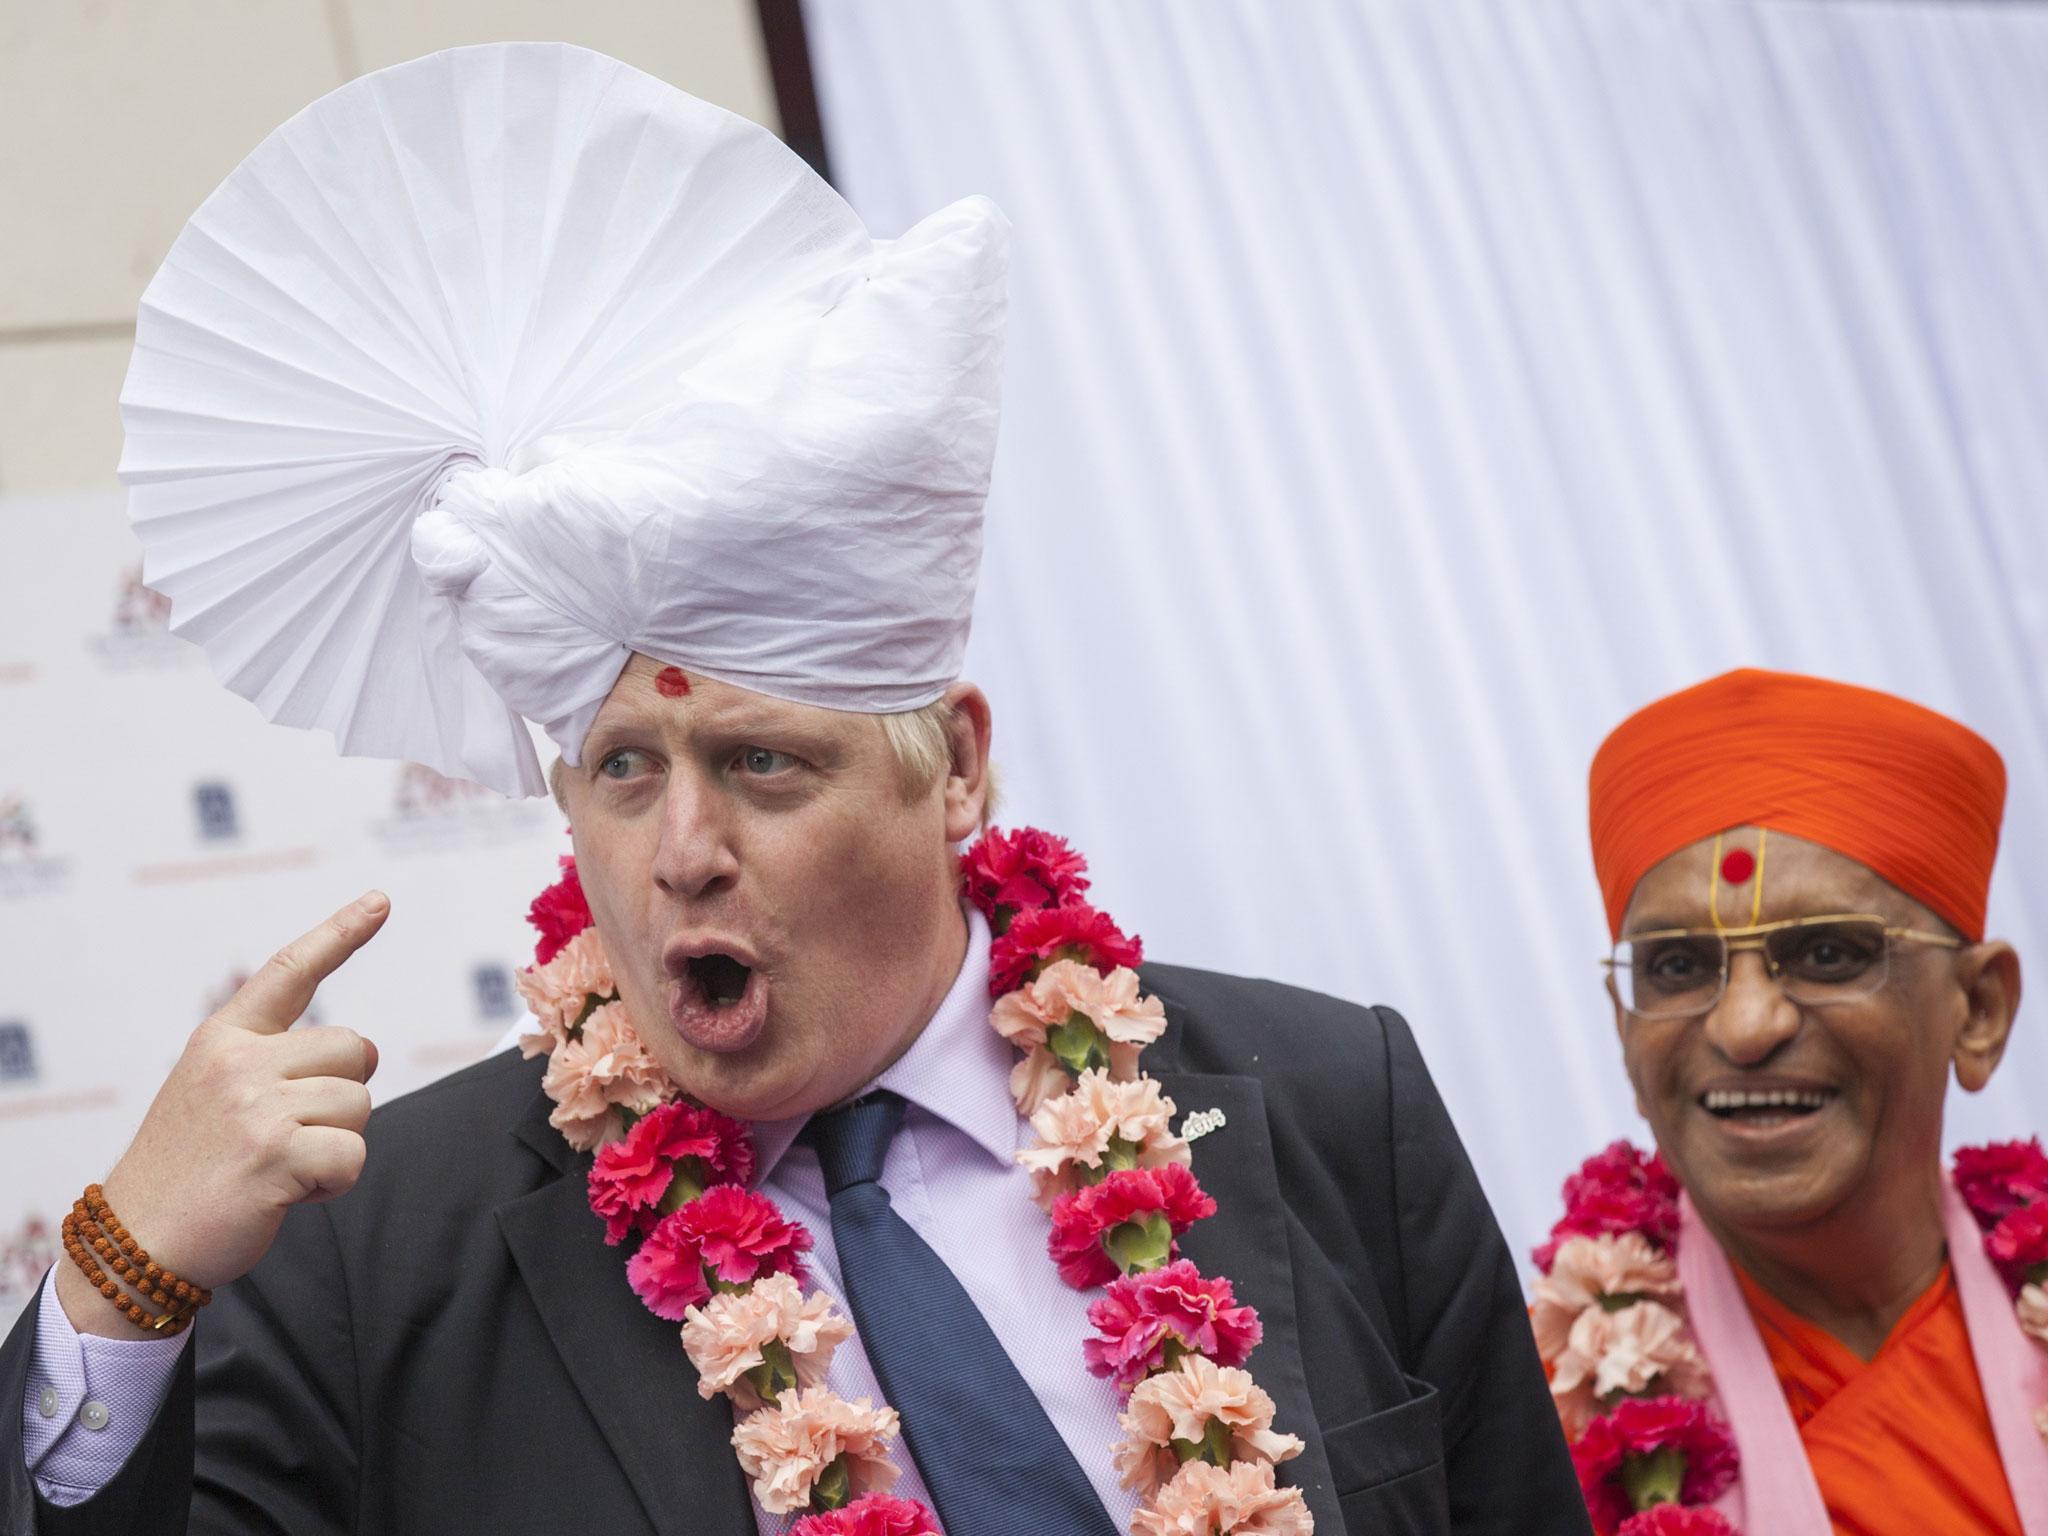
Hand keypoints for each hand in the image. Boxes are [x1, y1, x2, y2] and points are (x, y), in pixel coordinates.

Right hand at [55, 893, 388, 1335]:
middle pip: (356, 1050)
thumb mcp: (211, 1093)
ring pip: (360, 1104)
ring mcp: (256, 1104)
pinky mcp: (275, 1152)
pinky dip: (334, 1182)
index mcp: (223, 1038)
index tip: (381, 901)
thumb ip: (268, 1063)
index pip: (290, 971)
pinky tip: (286, 1193)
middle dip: (343, 1094)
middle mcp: (239, 1061)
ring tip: (278, 1167)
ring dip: (335, 1143)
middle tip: (291, 1134)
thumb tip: (353, 1054)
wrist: (135, 1242)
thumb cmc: (186, 1171)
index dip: (341, 932)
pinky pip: (353, 1155)